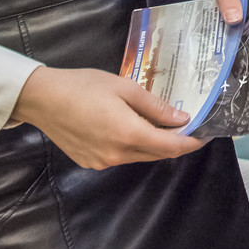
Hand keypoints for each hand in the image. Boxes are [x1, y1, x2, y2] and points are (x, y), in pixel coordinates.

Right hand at [11, 66, 205, 168]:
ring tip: (163, 125)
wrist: (42, 99)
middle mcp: (117, 154)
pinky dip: (134, 146)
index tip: (206, 135)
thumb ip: (155, 107)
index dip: (191, 143)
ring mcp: (102, 161)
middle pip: (157, 154)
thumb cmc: (84, 86)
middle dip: (176, 143)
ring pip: (139, 156)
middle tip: (189, 127)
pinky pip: (121, 157)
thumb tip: (182, 119)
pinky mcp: (90, 162)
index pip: (170, 147)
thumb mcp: (125, 88)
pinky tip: (133, 129)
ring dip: (154, 145)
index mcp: (128, 134)